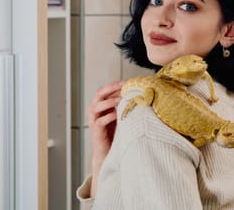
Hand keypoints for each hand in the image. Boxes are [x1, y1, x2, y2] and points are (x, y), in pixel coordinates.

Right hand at [88, 80, 123, 196]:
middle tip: (123, 85)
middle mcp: (95, 111)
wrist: (109, 153)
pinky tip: (118, 114)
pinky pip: (100, 121)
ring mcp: (93, 120)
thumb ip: (125, 106)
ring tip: (121, 98)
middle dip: (111, 88)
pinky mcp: (96, 131)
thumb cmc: (117, 133)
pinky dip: (109, 116)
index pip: (105, 90)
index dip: (115, 85)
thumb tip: (140, 94)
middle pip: (99, 94)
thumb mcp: (121, 116)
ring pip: (97, 106)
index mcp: (101, 106)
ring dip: (110, 101)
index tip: (128, 81)